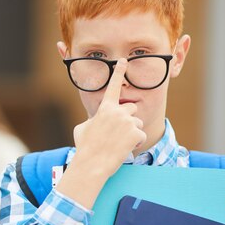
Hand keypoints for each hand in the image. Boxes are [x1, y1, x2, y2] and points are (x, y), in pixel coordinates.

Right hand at [72, 58, 145, 177]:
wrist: (91, 164)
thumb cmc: (85, 147)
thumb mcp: (82, 129)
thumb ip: (93, 120)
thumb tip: (94, 122)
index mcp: (105, 108)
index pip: (114, 86)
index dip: (119, 72)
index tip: (124, 61)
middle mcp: (118, 112)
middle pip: (132, 108)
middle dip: (128, 118)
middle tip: (119, 131)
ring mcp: (128, 122)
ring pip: (137, 123)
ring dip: (132, 132)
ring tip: (119, 143)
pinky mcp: (137, 133)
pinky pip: (141, 136)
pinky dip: (135, 144)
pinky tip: (124, 149)